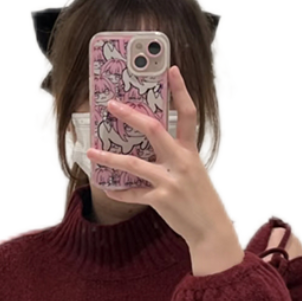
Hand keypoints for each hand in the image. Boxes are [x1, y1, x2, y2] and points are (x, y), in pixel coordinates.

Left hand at [86, 65, 240, 254]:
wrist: (210, 230)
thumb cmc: (200, 201)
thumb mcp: (195, 173)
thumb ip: (177, 158)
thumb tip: (151, 149)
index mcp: (190, 152)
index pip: (188, 114)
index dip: (181, 90)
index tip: (172, 70)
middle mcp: (181, 162)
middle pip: (153, 129)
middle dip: (130, 116)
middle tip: (111, 106)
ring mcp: (170, 181)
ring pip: (133, 164)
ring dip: (109, 158)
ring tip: (91, 152)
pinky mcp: (161, 199)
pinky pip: (133, 193)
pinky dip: (118, 191)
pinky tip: (107, 187)